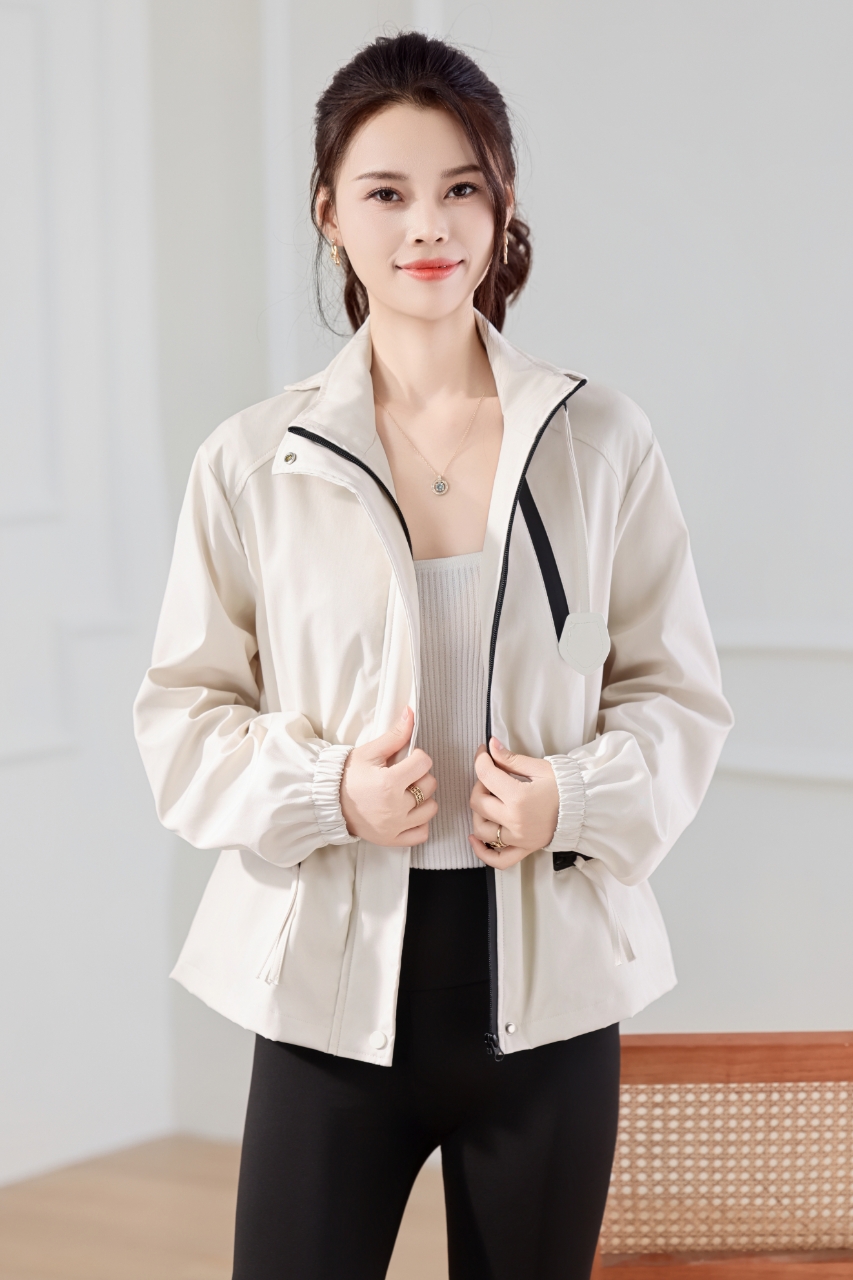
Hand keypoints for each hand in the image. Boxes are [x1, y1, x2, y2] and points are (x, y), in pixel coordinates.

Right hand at [340, 706, 436, 845]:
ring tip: (406, 793)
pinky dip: (419, 823)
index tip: (406, 759)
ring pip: (430, 809)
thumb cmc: (348, 775)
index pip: (424, 763)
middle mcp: (395, 808)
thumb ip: (394, 735)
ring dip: (423, 799)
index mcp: (389, 783)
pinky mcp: (392, 840)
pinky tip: (408, 813)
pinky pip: (421, 833)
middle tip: (404, 775)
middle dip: (420, 776)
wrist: (328, 802)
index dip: (417, 756)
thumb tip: (411, 712)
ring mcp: (395, 827)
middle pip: (429, 785)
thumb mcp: (369, 752)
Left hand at [468, 737, 558, 868]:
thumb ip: (511, 759)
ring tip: (488, 803)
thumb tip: (492, 746)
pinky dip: (482, 851)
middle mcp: (515, 821)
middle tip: (490, 777)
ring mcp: (519, 838)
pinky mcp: (524, 849)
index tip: (483, 753)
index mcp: (519, 798)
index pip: (486, 775)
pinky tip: (475, 838)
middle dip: (479, 785)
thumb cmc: (566, 788)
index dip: (481, 759)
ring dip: (479, 814)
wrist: (585, 808)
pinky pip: (497, 859)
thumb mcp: (539, 768)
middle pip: (478, 803)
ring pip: (481, 830)